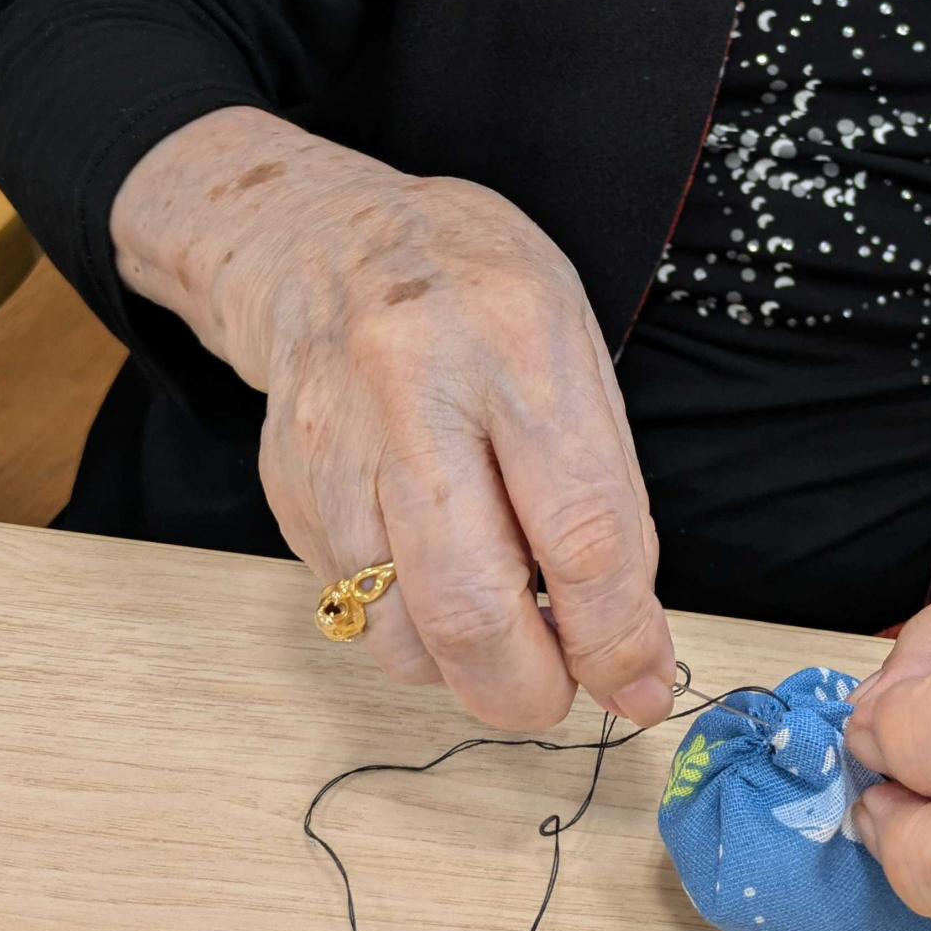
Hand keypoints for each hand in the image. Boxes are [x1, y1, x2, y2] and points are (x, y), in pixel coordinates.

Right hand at [111, 107, 674, 730]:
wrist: (326, 239)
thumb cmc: (476, 291)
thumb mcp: (572, 347)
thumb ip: (605, 490)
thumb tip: (630, 639)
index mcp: (518, 340)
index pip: (580, 530)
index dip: (617, 634)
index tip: (642, 685)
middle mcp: (416, 390)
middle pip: (470, 603)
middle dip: (528, 687)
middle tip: (562, 691)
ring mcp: (337, 442)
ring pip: (399, 630)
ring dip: (464, 671)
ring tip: (504, 633)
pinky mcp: (288, 486)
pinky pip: (353, 608)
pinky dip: (410, 631)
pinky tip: (439, 581)